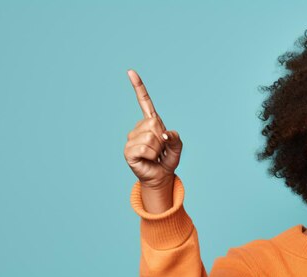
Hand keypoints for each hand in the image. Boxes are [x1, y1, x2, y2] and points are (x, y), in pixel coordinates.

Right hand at [123, 69, 182, 189]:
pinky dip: (150, 155)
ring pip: (150, 138)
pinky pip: (144, 148)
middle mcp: (139, 128)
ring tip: (154, 155)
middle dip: (162, 140)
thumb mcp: (177, 147)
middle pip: (154, 125)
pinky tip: (147, 159)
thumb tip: (164, 135)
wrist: (161, 176)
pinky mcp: (128, 151)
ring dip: (157, 149)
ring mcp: (132, 139)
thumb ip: (176, 137)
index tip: (130, 72)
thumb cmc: (167, 159)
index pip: (144, 102)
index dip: (138, 87)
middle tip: (160, 149)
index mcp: (151, 122)